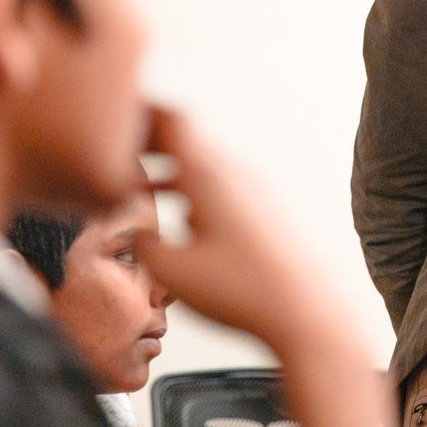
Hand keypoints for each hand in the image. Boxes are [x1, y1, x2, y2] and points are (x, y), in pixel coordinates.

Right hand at [135, 106, 391, 426]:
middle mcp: (237, 172)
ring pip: (207, 164)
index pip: (172, 119)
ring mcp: (260, 190)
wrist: (309, 313)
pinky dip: (197, 189)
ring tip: (142, 188)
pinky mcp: (274, 211)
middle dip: (150, 143)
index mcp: (208, 174)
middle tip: (119, 153)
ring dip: (173, 170)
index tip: (116, 117)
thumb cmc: (245, 292)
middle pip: (188, 139)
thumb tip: (137, 231)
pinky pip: (227, 185)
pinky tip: (186, 217)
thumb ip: (142, 244)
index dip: (140, 113)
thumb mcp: (171, 272)